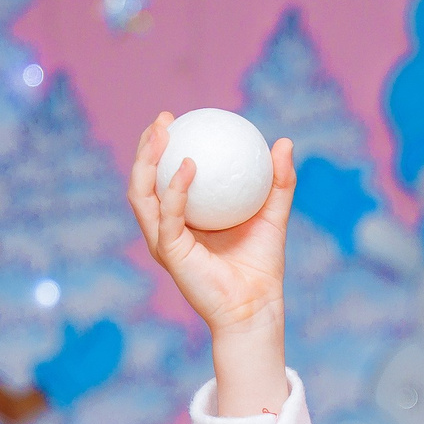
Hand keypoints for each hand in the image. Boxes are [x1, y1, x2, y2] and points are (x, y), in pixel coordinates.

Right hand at [127, 119, 295, 335]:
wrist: (257, 306)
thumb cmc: (262, 265)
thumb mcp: (273, 213)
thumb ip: (278, 180)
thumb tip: (282, 141)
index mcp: (182, 218)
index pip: (162, 175)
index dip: (162, 145)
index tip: (176, 117)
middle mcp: (166, 228)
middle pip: (142, 180)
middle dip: (146, 146)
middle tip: (165, 119)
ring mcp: (163, 241)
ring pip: (141, 194)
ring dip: (146, 161)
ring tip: (163, 134)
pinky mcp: (170, 253)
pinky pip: (168, 215)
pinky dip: (174, 189)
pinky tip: (188, 165)